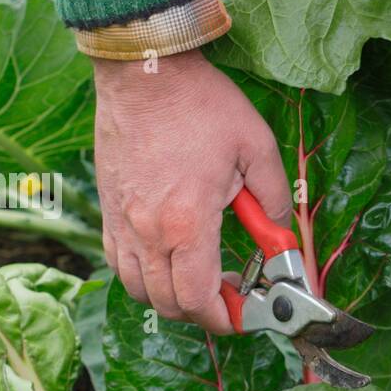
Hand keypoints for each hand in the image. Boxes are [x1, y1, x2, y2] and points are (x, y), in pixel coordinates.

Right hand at [93, 49, 290, 331]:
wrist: (144, 71)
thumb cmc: (201, 105)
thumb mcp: (257, 148)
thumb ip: (276, 202)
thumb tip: (282, 237)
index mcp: (187, 223)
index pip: (199, 299)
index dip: (226, 320)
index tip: (246, 314)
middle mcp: (148, 232)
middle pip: (169, 304)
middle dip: (205, 313)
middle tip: (232, 298)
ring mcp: (122, 223)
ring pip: (140, 290)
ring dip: (172, 298)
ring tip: (201, 281)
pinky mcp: (108, 210)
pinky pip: (119, 264)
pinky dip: (143, 277)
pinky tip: (168, 260)